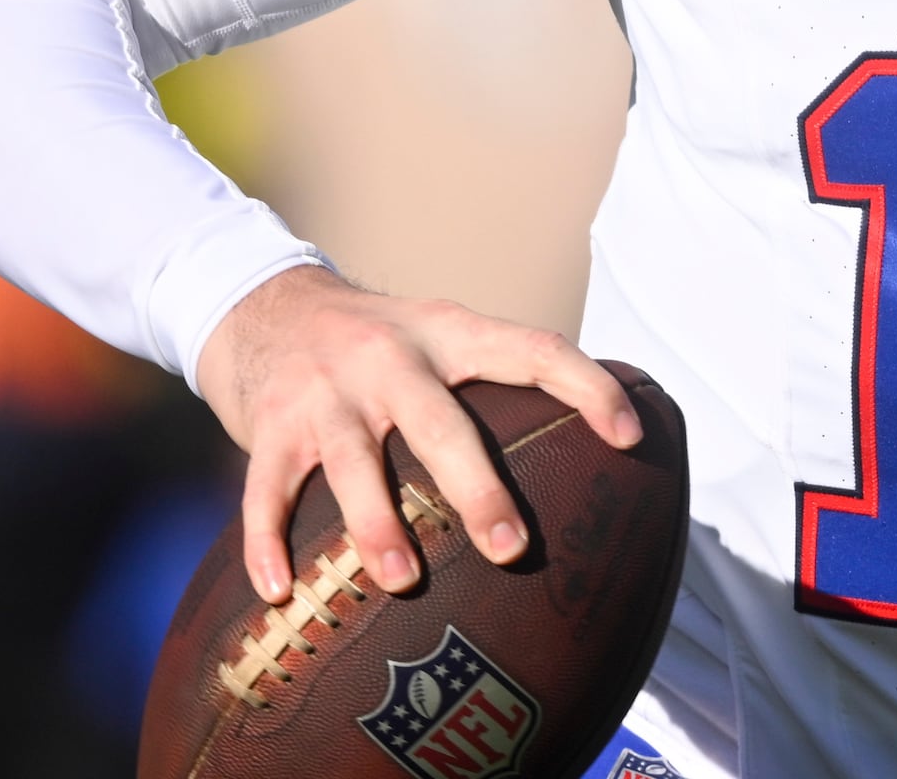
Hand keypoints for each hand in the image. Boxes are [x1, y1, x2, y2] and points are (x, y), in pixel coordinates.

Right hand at [194, 264, 640, 605]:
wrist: (269, 305)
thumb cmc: (384, 345)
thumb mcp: (442, 336)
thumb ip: (498, 380)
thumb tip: (596, 454)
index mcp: (449, 334)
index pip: (533, 349)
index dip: (586, 387)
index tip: (629, 436)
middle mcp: (390, 357)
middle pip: (440, 425)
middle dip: (476, 489)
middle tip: (511, 549)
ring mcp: (326, 392)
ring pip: (353, 462)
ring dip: (376, 524)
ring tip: (403, 581)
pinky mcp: (271, 424)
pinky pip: (267, 490)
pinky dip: (267, 541)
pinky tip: (279, 592)